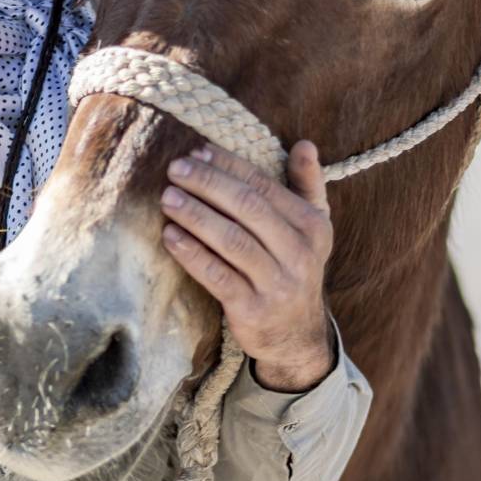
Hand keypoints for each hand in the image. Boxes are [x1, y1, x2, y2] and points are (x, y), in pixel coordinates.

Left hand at [160, 140, 334, 389]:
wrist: (296, 336)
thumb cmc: (295, 268)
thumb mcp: (313, 228)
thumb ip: (308, 185)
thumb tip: (305, 144)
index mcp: (312, 226)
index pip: (265, 186)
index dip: (229, 166)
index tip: (198, 151)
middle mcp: (299, 253)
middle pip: (248, 209)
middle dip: (209, 184)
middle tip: (176, 169)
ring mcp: (276, 284)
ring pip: (231, 241)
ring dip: (196, 215)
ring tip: (167, 197)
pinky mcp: (252, 310)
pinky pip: (217, 276)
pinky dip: (192, 254)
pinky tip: (170, 236)